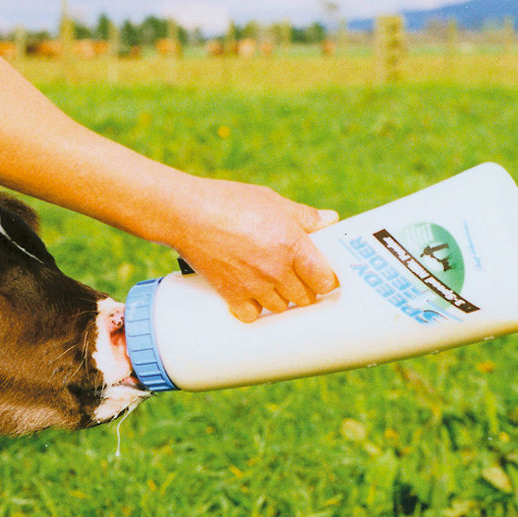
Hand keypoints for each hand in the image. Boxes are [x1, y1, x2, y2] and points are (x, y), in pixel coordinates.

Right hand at [168, 178, 339, 321]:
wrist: (186, 214)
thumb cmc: (230, 201)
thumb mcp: (272, 201)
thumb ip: (304, 216)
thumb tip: (330, 220)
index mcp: (292, 244)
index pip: (324, 279)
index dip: (326, 279)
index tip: (323, 275)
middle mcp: (276, 269)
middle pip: (305, 297)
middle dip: (305, 289)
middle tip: (299, 278)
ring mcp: (254, 285)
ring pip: (281, 308)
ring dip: (281, 299)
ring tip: (274, 283)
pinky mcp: (232, 295)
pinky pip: (252, 315)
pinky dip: (254, 309)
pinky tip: (252, 294)